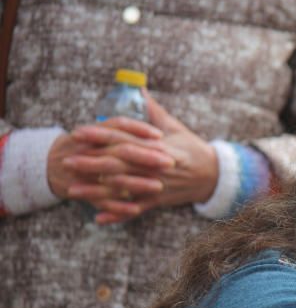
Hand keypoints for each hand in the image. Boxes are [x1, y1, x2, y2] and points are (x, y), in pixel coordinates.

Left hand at [53, 93, 218, 223]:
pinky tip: (98, 219)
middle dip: (91, 163)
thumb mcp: (175, 127)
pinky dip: (117, 215)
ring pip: (123, 189)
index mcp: (157, 145)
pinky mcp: (159, 200)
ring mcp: (157, 184)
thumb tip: (138, 89)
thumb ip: (153, 110)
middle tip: (67, 161)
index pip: (124, 138)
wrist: (215, 175)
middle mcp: (155, 165)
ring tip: (73, 190)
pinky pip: (136, 209)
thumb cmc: (192, 148)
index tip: (79, 132)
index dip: (100, 135)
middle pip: (118, 163)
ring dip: (97, 191)